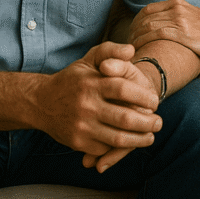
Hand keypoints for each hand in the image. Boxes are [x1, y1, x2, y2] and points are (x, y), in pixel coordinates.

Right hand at [32, 42, 161, 170]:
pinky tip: (129, 142)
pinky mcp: (77, 142)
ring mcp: (81, 126)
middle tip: (158, 122)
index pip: (123, 90)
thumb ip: (111, 50)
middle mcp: (86, 105)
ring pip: (118, 138)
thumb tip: (131, 50)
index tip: (155, 102)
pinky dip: (119, 147)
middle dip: (148, 123)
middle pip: (125, 118)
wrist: (41, 102)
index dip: (143, 97)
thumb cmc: (73, 79)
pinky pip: (105, 148)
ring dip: (139, 140)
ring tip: (150, 136)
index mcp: (91, 83)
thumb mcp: (90, 58)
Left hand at [129, 0, 199, 60]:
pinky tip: (138, 47)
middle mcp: (176, 8)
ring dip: (135, 36)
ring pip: (148, 25)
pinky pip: (155, 34)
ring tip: (130, 46)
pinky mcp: (180, 32)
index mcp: (177, 2)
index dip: (136, 20)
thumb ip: (177, 14)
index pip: (148, 8)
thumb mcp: (192, 15)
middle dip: (133, 29)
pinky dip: (143, 41)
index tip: (131, 31)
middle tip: (127, 40)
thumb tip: (162, 19)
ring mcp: (178, 19)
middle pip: (145, 16)